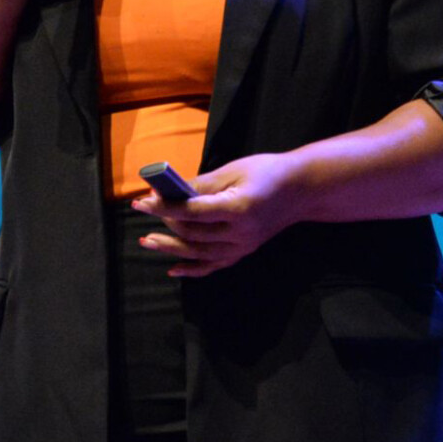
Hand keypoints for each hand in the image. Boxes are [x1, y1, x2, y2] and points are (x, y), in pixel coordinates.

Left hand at [132, 152, 306, 277]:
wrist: (300, 190)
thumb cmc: (266, 172)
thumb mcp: (232, 171)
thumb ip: (200, 185)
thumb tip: (168, 190)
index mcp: (238, 208)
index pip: (191, 212)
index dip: (163, 207)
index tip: (142, 201)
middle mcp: (240, 233)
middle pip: (193, 233)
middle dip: (165, 222)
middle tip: (146, 208)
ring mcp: (243, 246)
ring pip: (199, 253)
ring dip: (170, 248)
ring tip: (146, 241)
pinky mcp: (244, 252)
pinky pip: (214, 266)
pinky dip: (193, 269)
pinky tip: (174, 270)